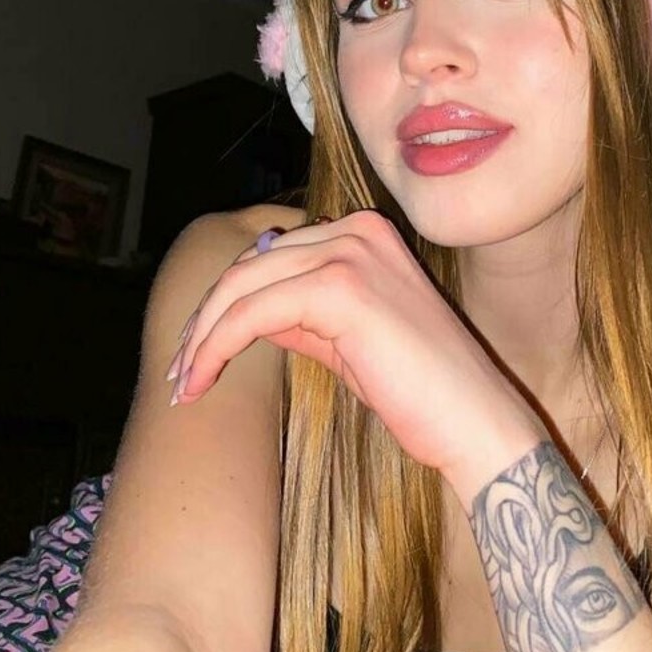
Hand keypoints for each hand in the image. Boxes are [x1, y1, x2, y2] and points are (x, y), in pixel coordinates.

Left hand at [166, 210, 541, 492]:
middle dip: (203, 319)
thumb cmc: (419, 390)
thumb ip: (302, 314)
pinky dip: (218, 346)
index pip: (270, 255)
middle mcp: (356, 229)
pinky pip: (254, 313)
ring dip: (202, 336)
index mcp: (363, 232)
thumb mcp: (348, 339)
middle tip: (178, 372)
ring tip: (184, 383)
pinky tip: (203, 380)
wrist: (473, 421)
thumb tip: (244, 316)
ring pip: (242, 285)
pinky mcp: (340, 288)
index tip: (195, 350)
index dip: (225, 301)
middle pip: (248, 264)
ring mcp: (350, 252)